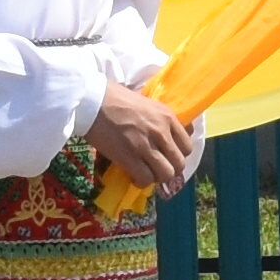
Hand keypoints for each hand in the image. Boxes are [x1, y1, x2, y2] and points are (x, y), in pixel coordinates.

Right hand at [86, 86, 203, 194]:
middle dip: (169, 169)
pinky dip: (141, 182)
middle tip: (156, 168)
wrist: (92, 100)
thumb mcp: (147, 103)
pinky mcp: (129, 157)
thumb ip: (160, 119)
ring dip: (156, 178)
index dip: (178, 155)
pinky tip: (133, 177)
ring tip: (145, 174)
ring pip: (166, 174)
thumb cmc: (115, 98)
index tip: (167, 157)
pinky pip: (145, 178)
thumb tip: (167, 134)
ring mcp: (146, 145)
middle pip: (179, 163)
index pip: (187, 146)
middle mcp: (161, 132)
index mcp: (167, 116)